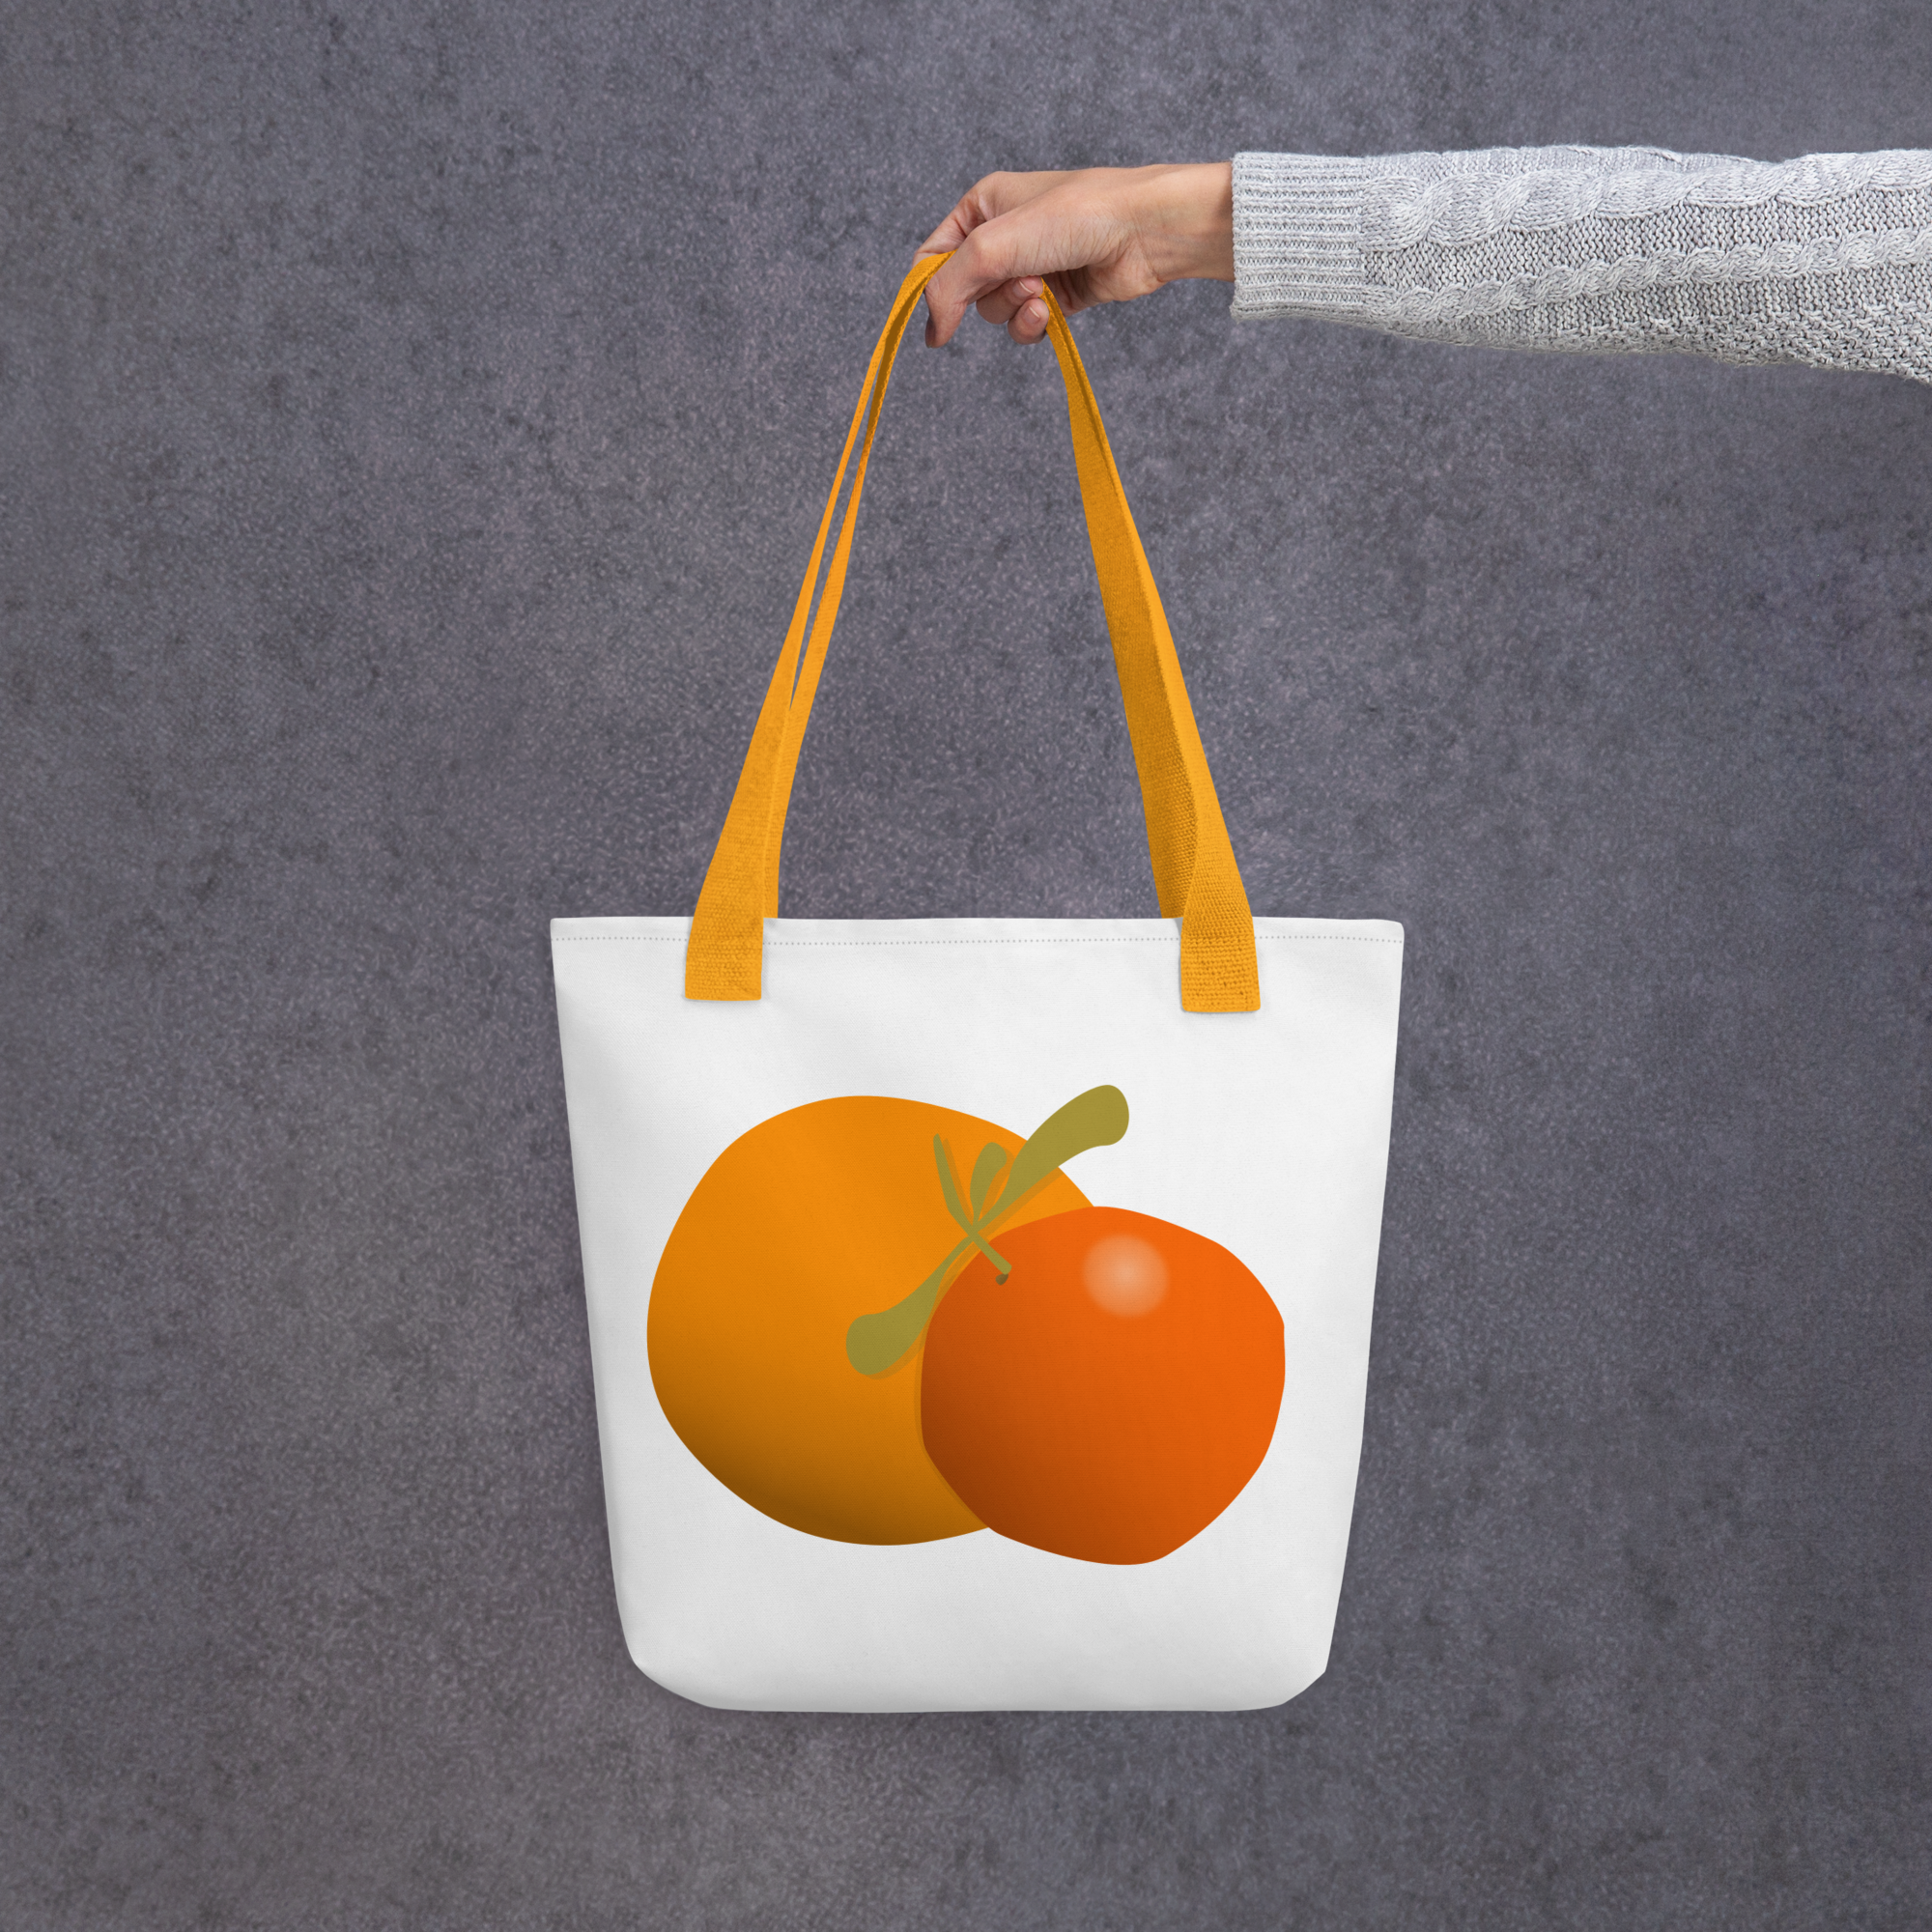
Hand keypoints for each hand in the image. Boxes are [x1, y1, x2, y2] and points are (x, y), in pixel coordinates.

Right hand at [917, 163, 1234, 346]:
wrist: (1142, 230)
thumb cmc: (1072, 216)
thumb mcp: (993, 246)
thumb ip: (949, 286)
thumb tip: (931, 332)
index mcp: (982, 206)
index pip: (933, 257)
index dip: (929, 291)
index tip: (937, 323)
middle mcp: (1004, 235)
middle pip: (966, 290)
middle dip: (989, 295)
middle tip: (1021, 280)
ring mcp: (1032, 266)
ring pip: (997, 311)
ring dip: (1015, 311)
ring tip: (1043, 291)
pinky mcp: (1058, 294)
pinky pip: (1026, 325)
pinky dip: (1033, 325)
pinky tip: (1051, 310)